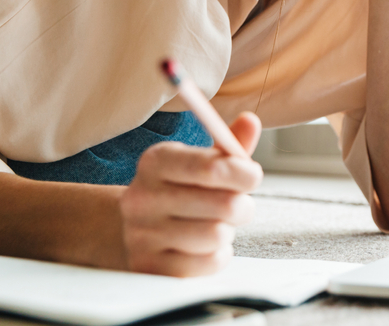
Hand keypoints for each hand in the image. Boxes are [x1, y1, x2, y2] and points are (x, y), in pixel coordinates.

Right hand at [119, 112, 262, 276]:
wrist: (136, 229)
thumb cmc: (180, 189)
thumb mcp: (200, 162)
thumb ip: (228, 146)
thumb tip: (251, 121)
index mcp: (155, 162)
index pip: (212, 167)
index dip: (245, 173)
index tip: (252, 177)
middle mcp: (142, 197)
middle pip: (224, 205)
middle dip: (242, 205)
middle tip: (237, 205)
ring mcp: (141, 236)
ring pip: (218, 235)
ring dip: (228, 231)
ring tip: (215, 224)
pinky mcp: (150, 268)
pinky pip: (210, 262)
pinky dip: (218, 255)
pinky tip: (203, 246)